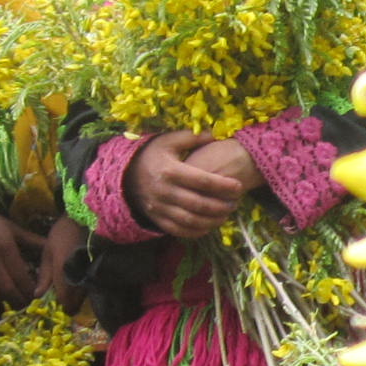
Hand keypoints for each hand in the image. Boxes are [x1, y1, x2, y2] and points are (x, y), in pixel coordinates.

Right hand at [0, 200, 39, 304]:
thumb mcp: (14, 229)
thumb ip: (33, 241)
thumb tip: (51, 248)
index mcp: (4, 247)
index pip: (19, 276)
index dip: (29, 290)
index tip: (36, 295)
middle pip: (6, 289)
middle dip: (19, 300)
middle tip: (27, 303)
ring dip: (4, 300)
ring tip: (12, 299)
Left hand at [35, 216, 86, 303]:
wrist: (84, 218)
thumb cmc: (62, 233)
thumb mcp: (48, 251)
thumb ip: (44, 275)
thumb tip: (37, 295)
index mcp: (62, 269)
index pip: (63, 297)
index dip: (60, 306)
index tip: (55, 309)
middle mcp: (78, 273)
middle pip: (76, 300)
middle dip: (69, 305)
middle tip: (61, 304)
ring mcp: (89, 272)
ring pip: (84, 294)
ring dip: (76, 298)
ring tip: (69, 295)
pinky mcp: (96, 269)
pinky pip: (90, 285)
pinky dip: (83, 289)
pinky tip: (77, 285)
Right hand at [128, 130, 251, 239]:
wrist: (126, 174)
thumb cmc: (153, 155)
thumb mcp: (168, 141)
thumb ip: (192, 138)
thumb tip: (216, 134)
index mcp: (170, 171)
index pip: (202, 181)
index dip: (223, 186)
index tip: (238, 187)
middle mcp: (164, 192)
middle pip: (199, 204)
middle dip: (221, 206)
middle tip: (235, 203)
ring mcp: (160, 208)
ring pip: (191, 220)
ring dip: (212, 221)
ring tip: (226, 214)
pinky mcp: (157, 219)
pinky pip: (179, 230)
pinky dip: (197, 231)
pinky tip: (210, 225)